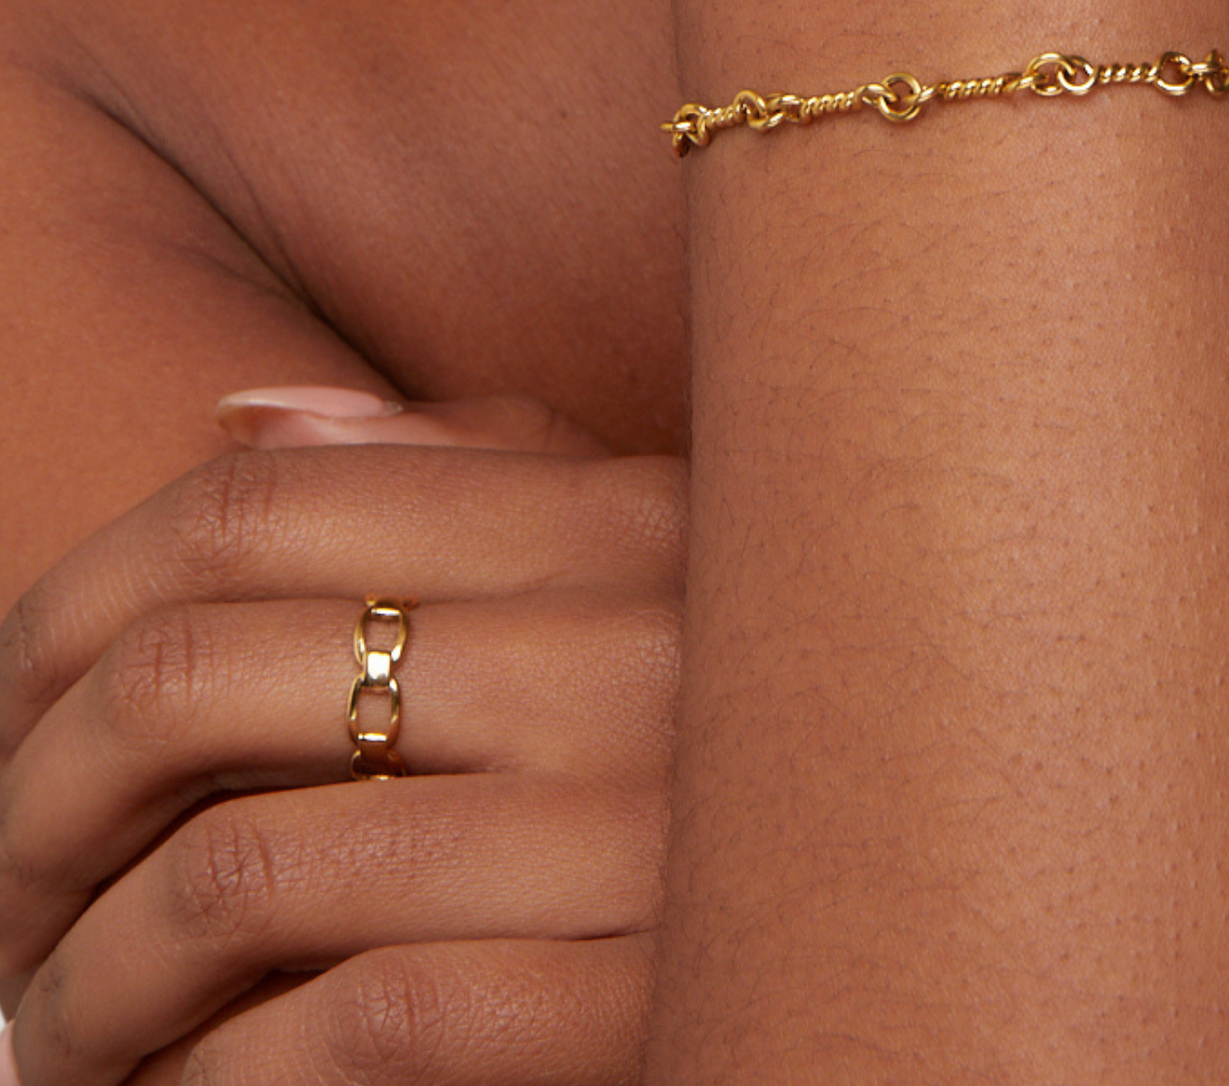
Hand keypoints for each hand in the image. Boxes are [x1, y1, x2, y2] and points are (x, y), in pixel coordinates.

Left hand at [0, 392, 686, 1085]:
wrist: (929, 894)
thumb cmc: (748, 732)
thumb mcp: (655, 558)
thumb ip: (476, 470)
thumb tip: (252, 413)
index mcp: (621, 513)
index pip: (253, 500)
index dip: (67, 605)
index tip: (9, 707)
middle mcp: (632, 640)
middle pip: (200, 673)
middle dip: (29, 805)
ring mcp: (648, 821)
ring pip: (243, 874)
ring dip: (88, 983)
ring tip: (57, 1034)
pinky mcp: (651, 997)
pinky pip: (351, 1030)